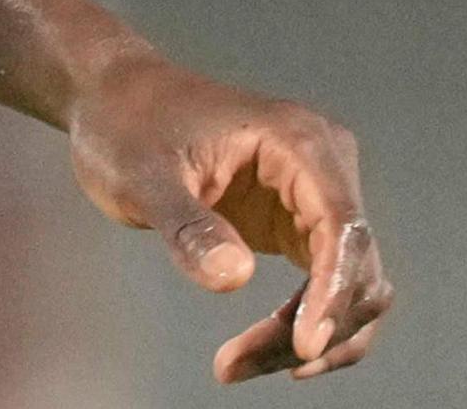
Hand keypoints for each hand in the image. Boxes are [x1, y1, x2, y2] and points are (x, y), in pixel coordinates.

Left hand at [70, 47, 392, 381]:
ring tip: (236, 366)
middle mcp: (325, 169)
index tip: (303, 345)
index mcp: (300, 143)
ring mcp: (316, 199)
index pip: (342, 227)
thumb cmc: (124, 124)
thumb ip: (188, 225)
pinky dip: (301, 326)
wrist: (111, 100)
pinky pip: (325, 288)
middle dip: (313, 327)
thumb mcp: (141, 174)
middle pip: (355, 268)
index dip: (332, 291)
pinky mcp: (299, 226)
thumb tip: (235, 278)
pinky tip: (262, 354)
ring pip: (350, 288)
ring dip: (311, 337)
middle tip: (235, 365)